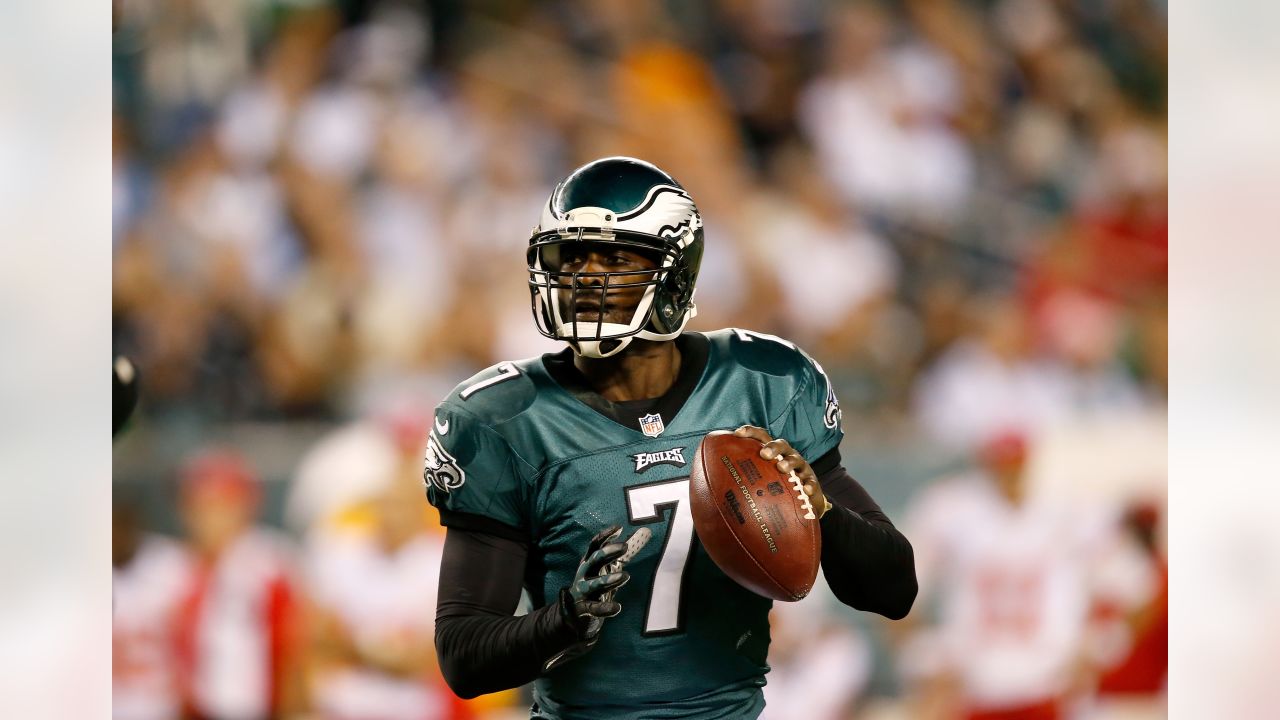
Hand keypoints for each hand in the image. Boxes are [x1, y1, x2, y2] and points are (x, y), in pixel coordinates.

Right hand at [544, 524, 651, 671]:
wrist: (571, 614)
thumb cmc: (593, 586)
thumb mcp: (605, 568)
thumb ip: (624, 552)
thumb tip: (645, 531)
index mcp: (589, 563)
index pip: (594, 546)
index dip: (605, 536)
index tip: (618, 528)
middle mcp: (584, 575)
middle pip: (594, 560)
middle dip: (607, 552)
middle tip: (624, 547)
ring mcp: (583, 592)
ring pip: (594, 584)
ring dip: (609, 579)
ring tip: (625, 576)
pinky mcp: (584, 609)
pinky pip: (594, 608)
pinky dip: (605, 608)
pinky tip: (617, 608)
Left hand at [734, 426, 831, 519]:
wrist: (803, 500)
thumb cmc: (776, 486)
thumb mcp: (761, 479)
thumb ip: (744, 479)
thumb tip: (712, 490)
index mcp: (773, 452)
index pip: (762, 437)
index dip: (751, 432)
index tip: (738, 433)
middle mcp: (787, 455)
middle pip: (781, 444)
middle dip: (772, 446)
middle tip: (764, 454)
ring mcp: (800, 468)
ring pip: (796, 460)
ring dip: (789, 462)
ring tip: (782, 468)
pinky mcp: (810, 481)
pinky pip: (811, 481)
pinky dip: (809, 484)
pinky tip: (806, 490)